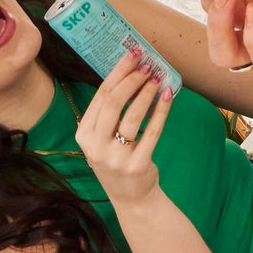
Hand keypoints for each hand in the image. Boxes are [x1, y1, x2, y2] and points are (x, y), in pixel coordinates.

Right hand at [74, 49, 173, 206]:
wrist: (132, 198)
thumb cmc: (119, 159)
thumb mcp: (104, 138)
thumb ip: (110, 112)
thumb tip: (130, 72)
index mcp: (84, 135)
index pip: (101, 96)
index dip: (118, 72)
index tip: (133, 54)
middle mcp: (95, 147)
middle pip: (113, 103)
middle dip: (132, 79)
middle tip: (148, 65)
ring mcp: (115, 158)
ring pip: (132, 116)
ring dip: (147, 92)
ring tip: (159, 77)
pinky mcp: (136, 165)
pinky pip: (152, 132)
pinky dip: (161, 111)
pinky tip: (169, 96)